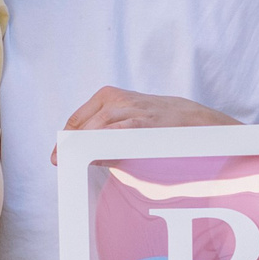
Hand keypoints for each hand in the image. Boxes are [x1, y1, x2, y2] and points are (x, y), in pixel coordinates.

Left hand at [51, 87, 238, 158]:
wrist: (200, 122)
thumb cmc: (163, 123)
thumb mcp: (132, 117)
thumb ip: (107, 131)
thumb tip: (85, 153)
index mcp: (110, 95)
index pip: (77, 120)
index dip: (66, 140)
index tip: (58, 158)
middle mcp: (117, 100)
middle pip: (82, 126)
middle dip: (71, 147)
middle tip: (62, 163)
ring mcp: (130, 112)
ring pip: (95, 131)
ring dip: (82, 149)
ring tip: (73, 164)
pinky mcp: (142, 126)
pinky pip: (115, 137)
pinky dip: (102, 149)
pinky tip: (94, 160)